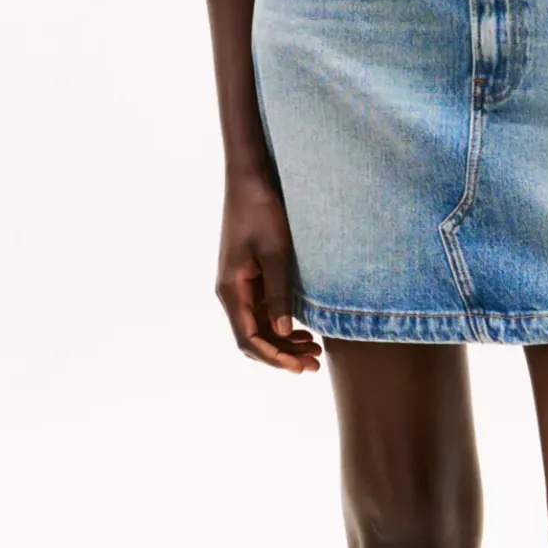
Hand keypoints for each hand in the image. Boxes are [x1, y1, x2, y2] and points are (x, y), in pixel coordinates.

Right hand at [216, 170, 321, 372]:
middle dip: (282, 355)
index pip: (248, 338)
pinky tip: (305, 329)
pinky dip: (283, 324)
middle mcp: (232, 293)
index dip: (274, 357)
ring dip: (284, 342)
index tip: (300, 368)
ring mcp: (240, 286)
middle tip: (315, 364)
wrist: (250, 179)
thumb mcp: (276, 253)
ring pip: (260, 326)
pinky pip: (264, 311)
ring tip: (315, 350)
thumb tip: (285, 331)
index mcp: (231, 290)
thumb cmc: (262, 211)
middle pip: (254, 338)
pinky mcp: (250, 278)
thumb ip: (279, 293)